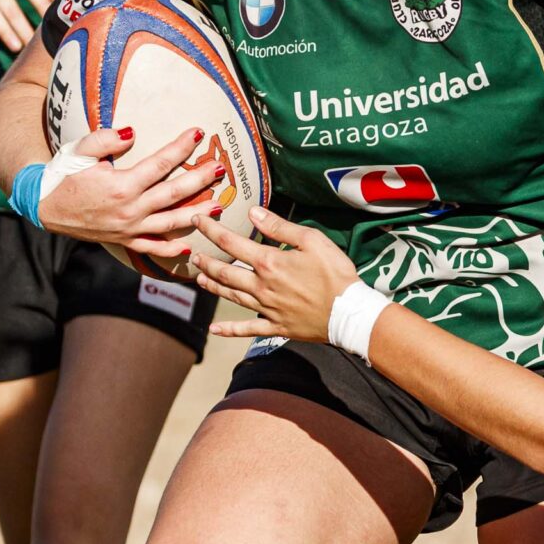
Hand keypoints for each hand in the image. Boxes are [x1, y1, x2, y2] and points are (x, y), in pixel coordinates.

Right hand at [35, 127, 225, 248]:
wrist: (44, 206)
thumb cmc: (63, 174)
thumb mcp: (80, 150)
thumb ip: (106, 139)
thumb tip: (133, 133)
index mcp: (121, 185)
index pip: (160, 163)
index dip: (181, 147)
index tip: (199, 133)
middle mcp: (130, 209)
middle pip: (174, 193)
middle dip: (200, 179)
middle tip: (221, 167)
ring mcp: (129, 228)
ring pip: (170, 223)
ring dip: (196, 215)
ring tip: (217, 205)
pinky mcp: (124, 240)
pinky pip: (151, 248)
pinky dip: (170, 250)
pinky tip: (189, 247)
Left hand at [188, 205, 361, 342]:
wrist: (349, 313)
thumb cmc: (335, 273)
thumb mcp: (312, 241)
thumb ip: (280, 227)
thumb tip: (252, 212)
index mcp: (269, 262)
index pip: (231, 243)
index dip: (211, 230)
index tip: (197, 221)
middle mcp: (261, 286)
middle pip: (225, 272)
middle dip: (207, 261)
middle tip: (194, 254)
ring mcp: (267, 308)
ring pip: (232, 297)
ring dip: (213, 287)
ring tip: (200, 279)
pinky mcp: (276, 326)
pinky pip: (247, 329)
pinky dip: (229, 330)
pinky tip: (214, 329)